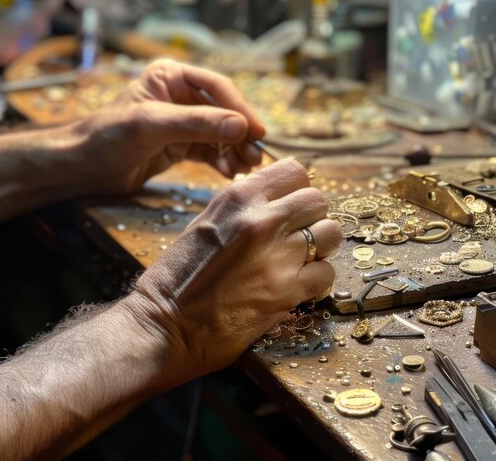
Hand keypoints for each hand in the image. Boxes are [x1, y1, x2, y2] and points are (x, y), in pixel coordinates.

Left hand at [70, 59, 266, 194]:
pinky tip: (229, 172)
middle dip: (241, 134)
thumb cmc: (108, 136)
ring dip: (235, 150)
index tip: (257, 132)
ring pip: (221, 133)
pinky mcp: (181, 145)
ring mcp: (182, 121)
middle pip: (224, 111)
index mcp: (172, 76)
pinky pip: (210, 150)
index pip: (217, 87)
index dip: (240, 108)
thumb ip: (197, 124)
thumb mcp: (153, 126)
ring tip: (246, 167)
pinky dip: (222, 161)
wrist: (82, 168)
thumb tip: (241, 127)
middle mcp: (180, 95)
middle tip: (256, 156)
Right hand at [126, 159, 340, 382]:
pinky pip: (327, 272)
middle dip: (311, 216)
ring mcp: (278, 255)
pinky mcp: (287, 291)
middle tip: (297, 234)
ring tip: (301, 258)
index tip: (290, 204)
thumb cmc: (178, 274)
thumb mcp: (206, 222)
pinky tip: (298, 283)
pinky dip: (317, 278)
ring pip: (331, 233)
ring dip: (321, 245)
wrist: (165, 324)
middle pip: (317, 200)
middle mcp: (263, 220)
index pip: (295, 171)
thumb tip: (277, 200)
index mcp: (239, 197)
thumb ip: (244, 207)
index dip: (296, 188)